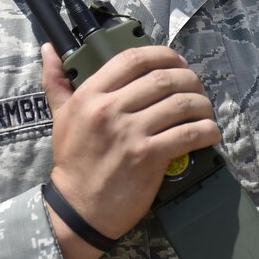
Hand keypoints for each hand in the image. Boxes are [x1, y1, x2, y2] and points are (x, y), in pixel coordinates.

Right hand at [41, 43, 219, 258]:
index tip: (176, 61)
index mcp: (91, 95)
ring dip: (201, 103)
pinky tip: (210, 132)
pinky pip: (187, 134)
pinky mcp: (148, 157)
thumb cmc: (72, 161)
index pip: (132, 59)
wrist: (78, 209)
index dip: (162, 54)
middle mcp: (110, 109)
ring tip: (205, 109)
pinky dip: (206, 130)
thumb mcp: (59, 116)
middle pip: (162, 78)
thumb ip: (56, 81)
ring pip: (180, 103)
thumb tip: (48, 49)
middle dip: (188, 78)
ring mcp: (130, 133)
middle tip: (196, 86)